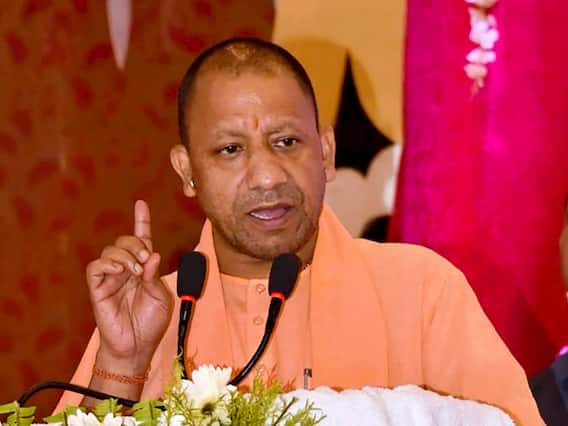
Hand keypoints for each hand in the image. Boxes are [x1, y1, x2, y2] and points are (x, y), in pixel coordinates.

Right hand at [86, 200, 172, 372]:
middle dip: (136, 244)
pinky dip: (107, 263)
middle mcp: (126, 269)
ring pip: (110, 251)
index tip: (141, 203)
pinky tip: (120, 271)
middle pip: (125, 241)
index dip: (141, 221)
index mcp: (143, 269)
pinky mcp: (97, 288)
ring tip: (135, 271)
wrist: (136, 346)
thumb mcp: (160, 296)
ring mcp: (111, 278)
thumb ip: (154, 275)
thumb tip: (152, 254)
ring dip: (125, 255)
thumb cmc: (150, 323)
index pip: (141, 239)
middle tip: (144, 260)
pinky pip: (95, 267)